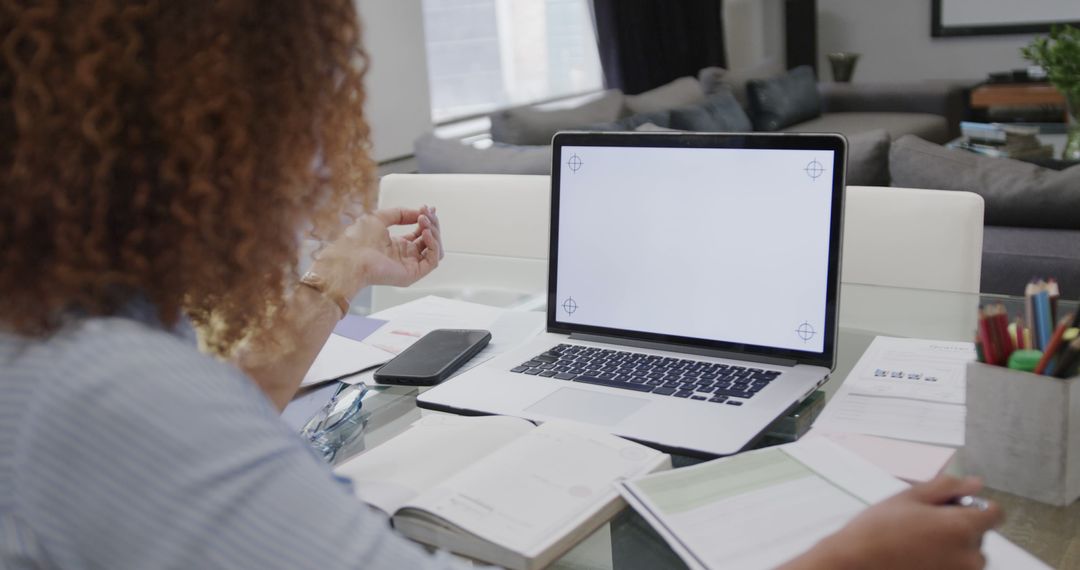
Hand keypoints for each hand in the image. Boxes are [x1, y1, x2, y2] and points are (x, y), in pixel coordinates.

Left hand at [312, 205, 442, 295]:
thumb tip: (418, 212)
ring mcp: (410, 265)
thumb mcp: (380, 217)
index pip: (420, 233)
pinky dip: (433, 245)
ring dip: (434, 233)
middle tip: (426, 213)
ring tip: (424, 221)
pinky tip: (425, 233)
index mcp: (397, 245)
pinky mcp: (413, 274)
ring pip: (435, 250)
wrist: (350, 258)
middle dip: (431, 223)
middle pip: (430, 240)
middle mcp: (405, 256)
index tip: (427, 208)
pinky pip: (433, 260)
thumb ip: (400, 213)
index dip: (426, 220)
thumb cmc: (357, 241)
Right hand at [804, 476, 1002, 569]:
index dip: (975, 505)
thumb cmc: (878, 529)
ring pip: (968, 556)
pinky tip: (917, 557)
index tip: (952, 505)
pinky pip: (955, 569)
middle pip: (979, 536)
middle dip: (959, 527)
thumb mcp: (910, 497)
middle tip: (923, 524)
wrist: (856, 563)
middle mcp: (970, 556)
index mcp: (962, 527)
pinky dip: (942, 563)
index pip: (995, 513)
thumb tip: (976, 483)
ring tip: (917, 543)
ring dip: (952, 548)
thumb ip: (948, 487)